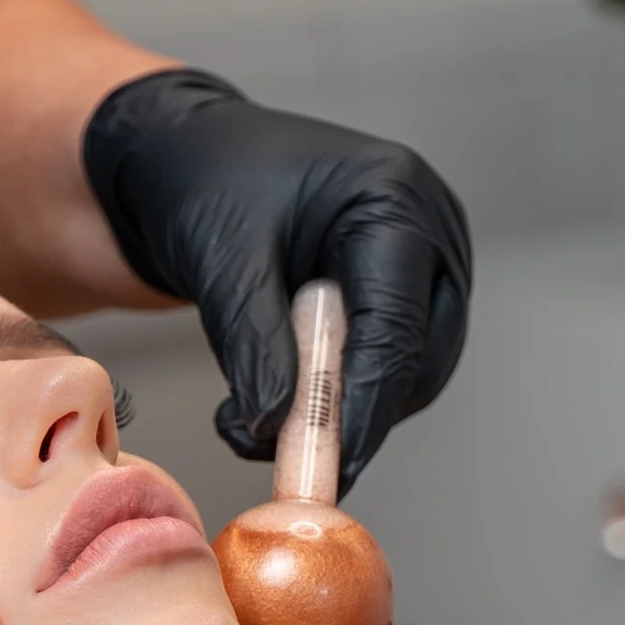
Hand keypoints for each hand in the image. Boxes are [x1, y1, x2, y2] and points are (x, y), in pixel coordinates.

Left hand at [83, 69, 471, 494]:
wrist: (194, 161)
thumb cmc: (206, 185)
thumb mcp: (220, 260)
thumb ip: (251, 343)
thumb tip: (270, 428)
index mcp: (394, 199)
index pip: (397, 326)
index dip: (364, 404)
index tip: (329, 464)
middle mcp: (430, 230)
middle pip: (420, 358)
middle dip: (356, 417)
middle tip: (278, 457)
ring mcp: (427, 264)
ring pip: (411, 374)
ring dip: (344, 413)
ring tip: (251, 420)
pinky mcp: (406, 294)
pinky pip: (390, 365)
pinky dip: (341, 397)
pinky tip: (276, 400)